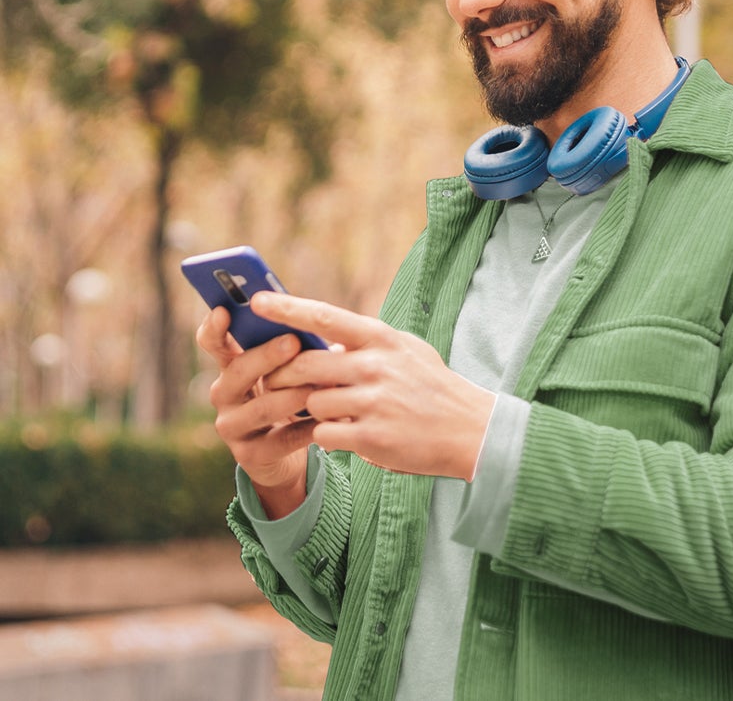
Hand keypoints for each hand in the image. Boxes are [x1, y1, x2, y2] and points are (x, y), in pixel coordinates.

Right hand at [201, 306, 315, 517]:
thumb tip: (317, 329)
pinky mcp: (249, 456)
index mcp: (231, 365)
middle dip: (266, 356)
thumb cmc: (292, 396)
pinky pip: (280, 440)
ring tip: (315, 385)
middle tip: (292, 341)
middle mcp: (224, 395)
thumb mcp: (289, 370)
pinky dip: (306, 428)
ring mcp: (232, 426)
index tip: (224, 310)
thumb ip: (294, 350)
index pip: (213, 342)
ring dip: (290, 395)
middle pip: (238, 371)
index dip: (214, 327)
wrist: (289, 454)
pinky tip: (326, 420)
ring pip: (260, 408)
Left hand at [253, 291, 495, 481]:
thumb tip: (325, 339)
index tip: (256, 300)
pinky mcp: (371, 438)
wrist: (470, 430)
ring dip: (313, 410)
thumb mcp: (407, 351)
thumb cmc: (434, 387)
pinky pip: (324, 434)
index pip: (325, 317)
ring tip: (334, 413)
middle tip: (275, 382)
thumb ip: (368, 344)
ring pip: (312, 402)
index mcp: (382, 339)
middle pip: (305, 365)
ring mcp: (373, 402)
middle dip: (283, 375)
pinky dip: (327, 436)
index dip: (287, 308)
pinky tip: (346, 435)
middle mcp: (375, 366)